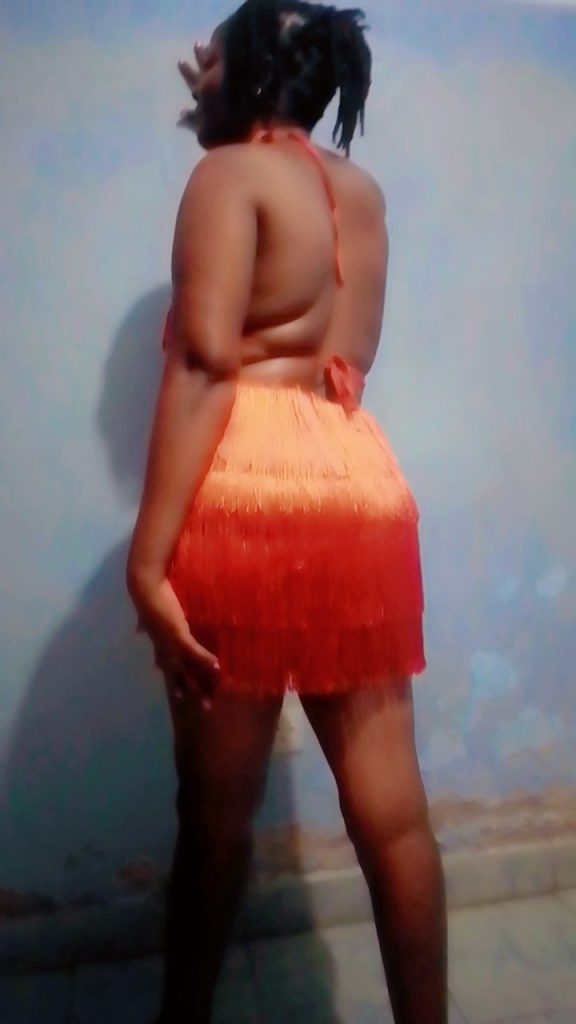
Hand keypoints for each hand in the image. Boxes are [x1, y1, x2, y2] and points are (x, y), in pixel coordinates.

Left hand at [128, 573, 219, 708]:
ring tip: (211, 696)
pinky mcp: (176, 632)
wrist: (144, 585)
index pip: (169, 667)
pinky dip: (203, 659)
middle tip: (205, 707)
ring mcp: (169, 642)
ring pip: (186, 668)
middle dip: (192, 691)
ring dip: (199, 682)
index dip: (176, 681)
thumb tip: (138, 628)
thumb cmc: (148, 596)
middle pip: (179, 675)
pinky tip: (217, 666)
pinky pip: (192, 650)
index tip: (182, 696)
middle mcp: (163, 647)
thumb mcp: (146, 614)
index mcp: (158, 643)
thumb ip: (144, 623)